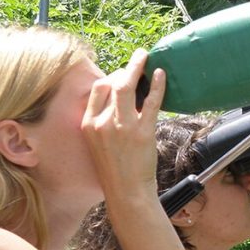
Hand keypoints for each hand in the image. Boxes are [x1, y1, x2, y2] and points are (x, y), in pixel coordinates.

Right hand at [81, 49, 165, 202]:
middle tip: (138, 58)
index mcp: (88, 124)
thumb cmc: (115, 169)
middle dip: (126, 68)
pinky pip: (150, 102)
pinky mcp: (142, 132)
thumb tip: (120, 102)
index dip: (110, 77)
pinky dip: (157, 85)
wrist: (126, 191)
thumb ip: (104, 123)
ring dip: (137, 68)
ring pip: (128, 87)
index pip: (97, 90)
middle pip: (112, 83)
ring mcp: (122, 126)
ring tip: (146, 57)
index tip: (121, 73)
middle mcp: (102, 122)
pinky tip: (160, 75)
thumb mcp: (99, 144)